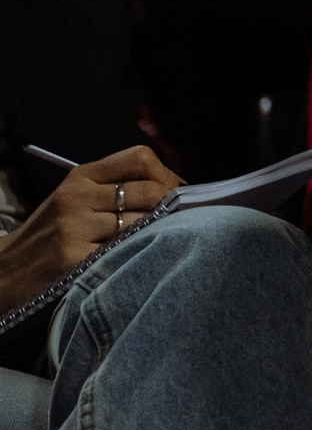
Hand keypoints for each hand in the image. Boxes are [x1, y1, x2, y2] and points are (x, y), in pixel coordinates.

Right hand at [0, 146, 183, 316]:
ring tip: (146, 245)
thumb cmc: (52, 234)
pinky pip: (125, 253)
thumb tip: (176, 188)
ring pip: (143, 224)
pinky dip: (135, 257)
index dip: (166, 175)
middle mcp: (77, 197)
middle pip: (150, 192)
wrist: (4, 271)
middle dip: (168, 209)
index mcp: (80, 176)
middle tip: (170, 224)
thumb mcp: (76, 198)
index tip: (174, 193)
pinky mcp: (74, 259)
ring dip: (153, 236)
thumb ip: (116, 187)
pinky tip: (129, 262)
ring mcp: (74, 228)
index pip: (140, 158)